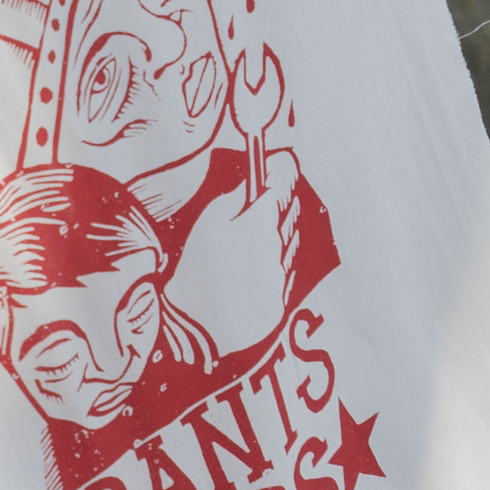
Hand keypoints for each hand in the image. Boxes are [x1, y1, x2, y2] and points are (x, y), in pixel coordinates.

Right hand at [166, 149, 300, 356]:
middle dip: (281, 197)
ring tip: (261, 229)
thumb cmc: (198, 268)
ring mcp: (282, 269)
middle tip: (266, 194)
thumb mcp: (208, 221)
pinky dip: (279, 256)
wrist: (202, 327)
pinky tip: (261, 261)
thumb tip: (251, 183)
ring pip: (291, 237)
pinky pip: (287, 265)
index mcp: (261, 217)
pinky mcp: (281, 294)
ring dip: (281, 227)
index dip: (280, 167)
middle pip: (290, 207)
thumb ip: (235, 198)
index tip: (275, 163)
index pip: (284, 178)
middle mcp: (279, 241)